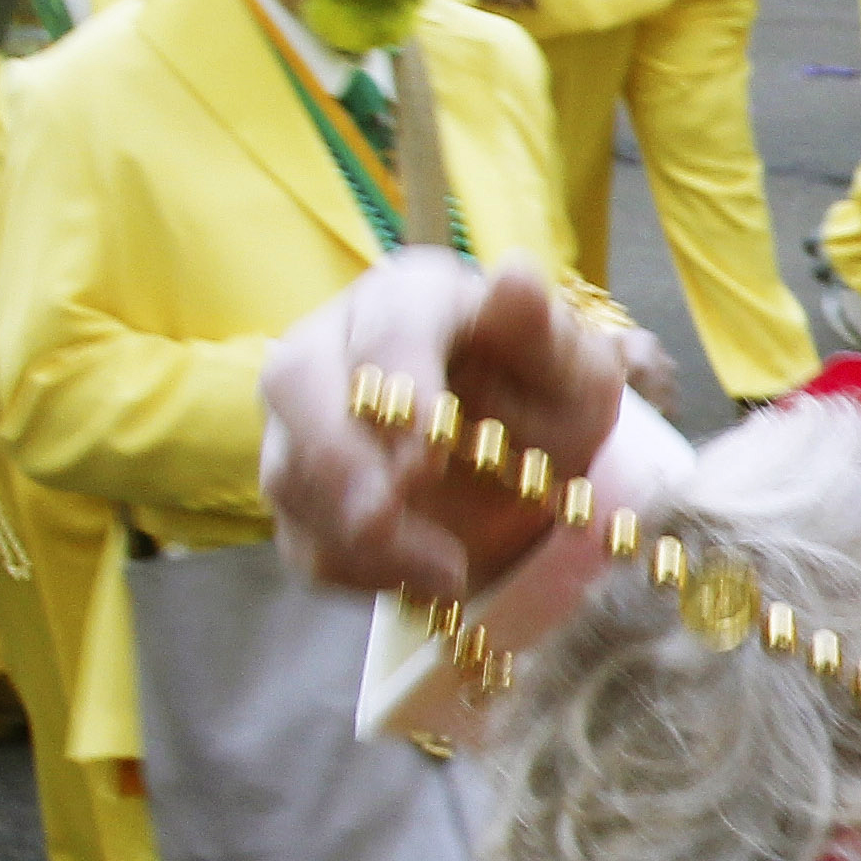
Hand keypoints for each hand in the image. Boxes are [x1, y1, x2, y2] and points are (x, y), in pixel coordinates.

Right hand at [255, 253, 637, 606]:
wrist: (530, 468)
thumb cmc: (548, 401)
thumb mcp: (573, 370)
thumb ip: (544, 334)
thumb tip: (514, 276)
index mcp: (413, 296)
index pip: (385, 320)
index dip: (399, 378)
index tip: (427, 443)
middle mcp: (339, 342)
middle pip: (295, 382)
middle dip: (336, 457)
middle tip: (384, 515)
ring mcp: (307, 419)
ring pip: (287, 467)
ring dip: (352, 529)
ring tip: (447, 571)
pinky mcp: (303, 490)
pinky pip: (299, 535)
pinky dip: (352, 569)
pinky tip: (423, 583)